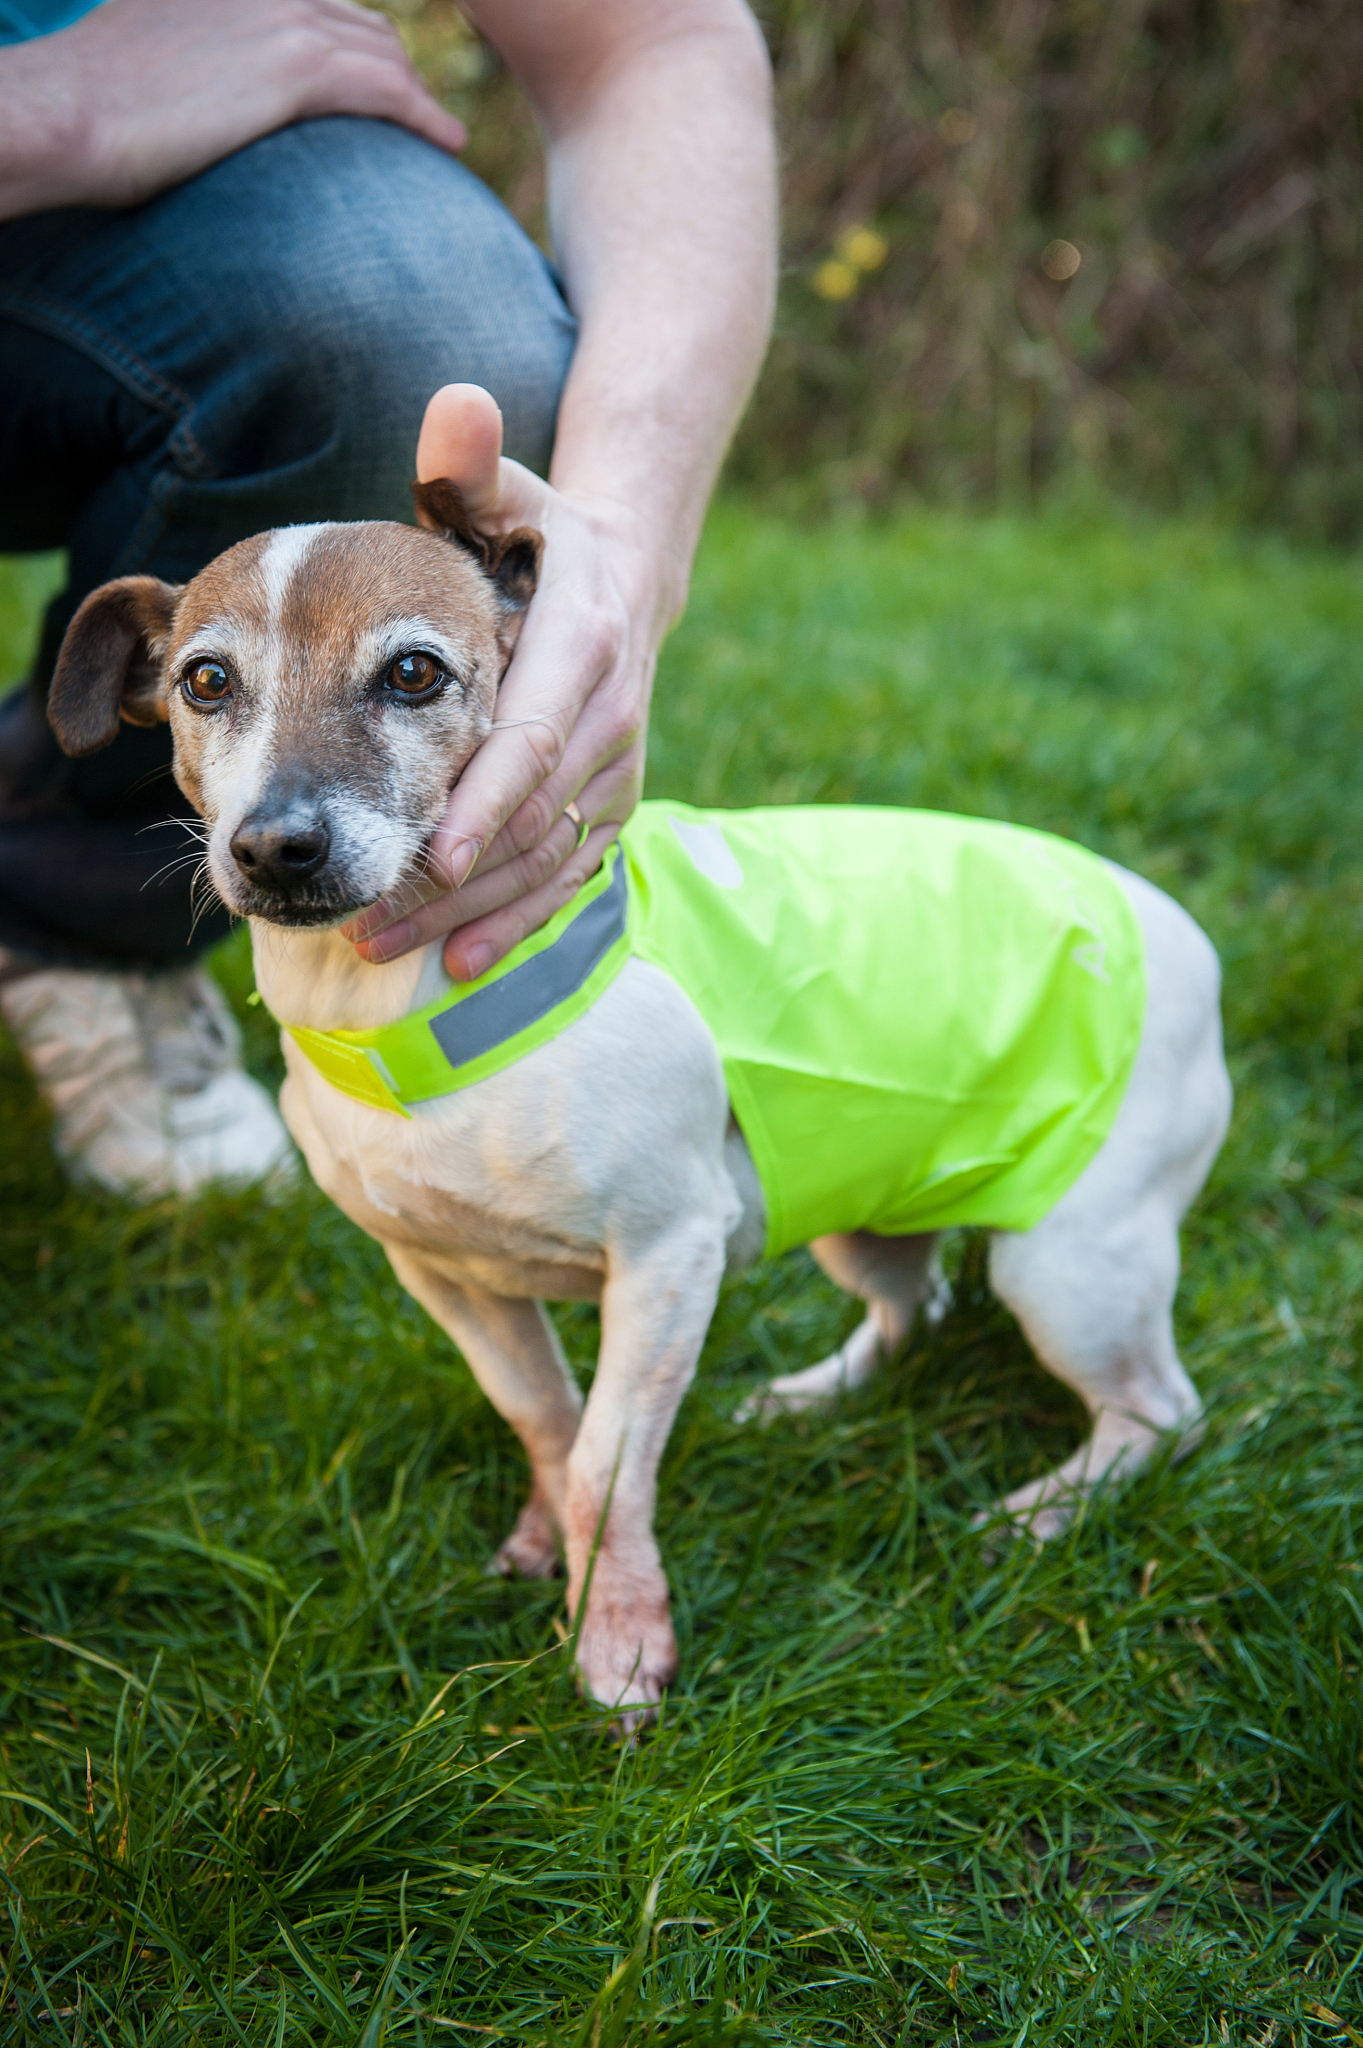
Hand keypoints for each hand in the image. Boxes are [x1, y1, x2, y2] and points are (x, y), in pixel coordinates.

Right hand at [0, 0, 463, 218]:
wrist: (68, 114)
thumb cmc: (90, 108)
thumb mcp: (144, 59)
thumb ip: (189, 63)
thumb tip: (194, 105)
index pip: (315, 4)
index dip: (352, 40)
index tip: (374, 77)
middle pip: (359, 23)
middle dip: (394, 67)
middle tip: (415, 113)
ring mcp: (281, 21)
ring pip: (382, 54)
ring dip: (416, 97)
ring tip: (437, 135)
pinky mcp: (297, 68)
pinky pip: (387, 91)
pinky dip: (425, 116)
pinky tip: (448, 143)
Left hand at [343, 384, 655, 981]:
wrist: (631, 578)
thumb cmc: (541, 537)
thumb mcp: (511, 492)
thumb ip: (471, 466)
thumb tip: (455, 405)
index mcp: (587, 642)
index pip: (540, 734)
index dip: (490, 800)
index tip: (436, 854)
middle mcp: (614, 715)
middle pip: (538, 816)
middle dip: (457, 878)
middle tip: (370, 916)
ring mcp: (619, 769)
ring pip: (552, 858)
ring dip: (475, 913)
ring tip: (388, 946)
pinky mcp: (613, 806)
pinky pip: (572, 875)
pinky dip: (520, 921)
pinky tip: (462, 961)